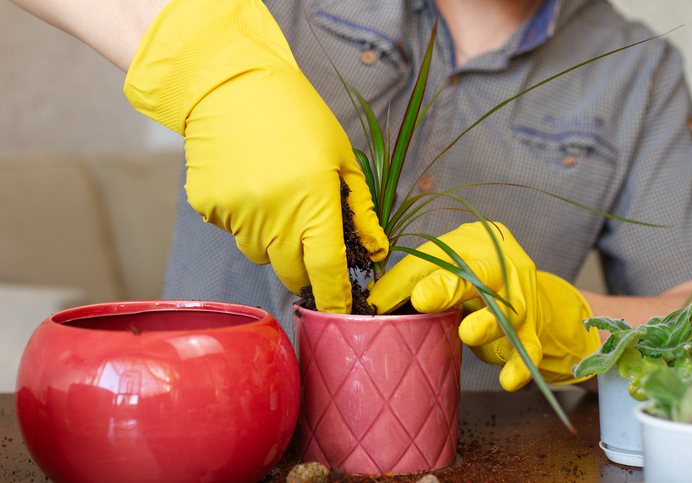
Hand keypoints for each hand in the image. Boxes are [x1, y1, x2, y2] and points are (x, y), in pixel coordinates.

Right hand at [123, 0, 387, 312]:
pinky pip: (233, 231)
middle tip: (307, 234)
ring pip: (259, 253)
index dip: (333, 298)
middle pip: (289, 272)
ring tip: (274, 194)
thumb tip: (374, 251)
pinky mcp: (209, 208)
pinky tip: (248, 183)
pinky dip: (244, 218)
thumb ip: (360, 210)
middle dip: (303, 266)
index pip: (327, 271)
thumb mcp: (341, 158)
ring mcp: (237, 215)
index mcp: (313, 203)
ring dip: (271, 239)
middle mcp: (273, 217)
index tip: (338, 312)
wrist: (231, 85)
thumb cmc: (297, 117)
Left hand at [367, 222, 599, 390]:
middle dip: (450, 286)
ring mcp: (521, 298)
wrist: (526, 286)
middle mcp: (502, 266)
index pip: (436, 258)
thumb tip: (371, 303)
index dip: (406, 279)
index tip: (378, 301)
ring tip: (467, 333)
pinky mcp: (531, 330)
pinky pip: (529, 349)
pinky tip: (508, 381)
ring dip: (487, 324)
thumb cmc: (470, 276)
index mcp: (473, 243)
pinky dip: (520, 366)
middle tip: (422, 299)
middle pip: (479, 273)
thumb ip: (411, 280)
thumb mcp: (443, 268)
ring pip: (507, 311)